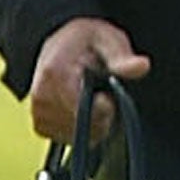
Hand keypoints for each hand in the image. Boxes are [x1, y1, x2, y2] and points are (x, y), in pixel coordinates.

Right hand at [28, 17, 150, 145]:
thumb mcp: (108, 40)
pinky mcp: (40, 125)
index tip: (109, 95)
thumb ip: (122, 57)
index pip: (83, 110)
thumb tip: (141, 66)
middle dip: (101, 117)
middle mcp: (41, 97)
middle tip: (103, 94)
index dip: (104, 108)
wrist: (59, 42)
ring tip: (93, 99)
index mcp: (55, 75)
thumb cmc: (85, 41)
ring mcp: (38, 114)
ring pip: (77, 138)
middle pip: (82, 127)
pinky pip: (67, 139)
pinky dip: (81, 130)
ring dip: (93, 124)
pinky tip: (84, 110)